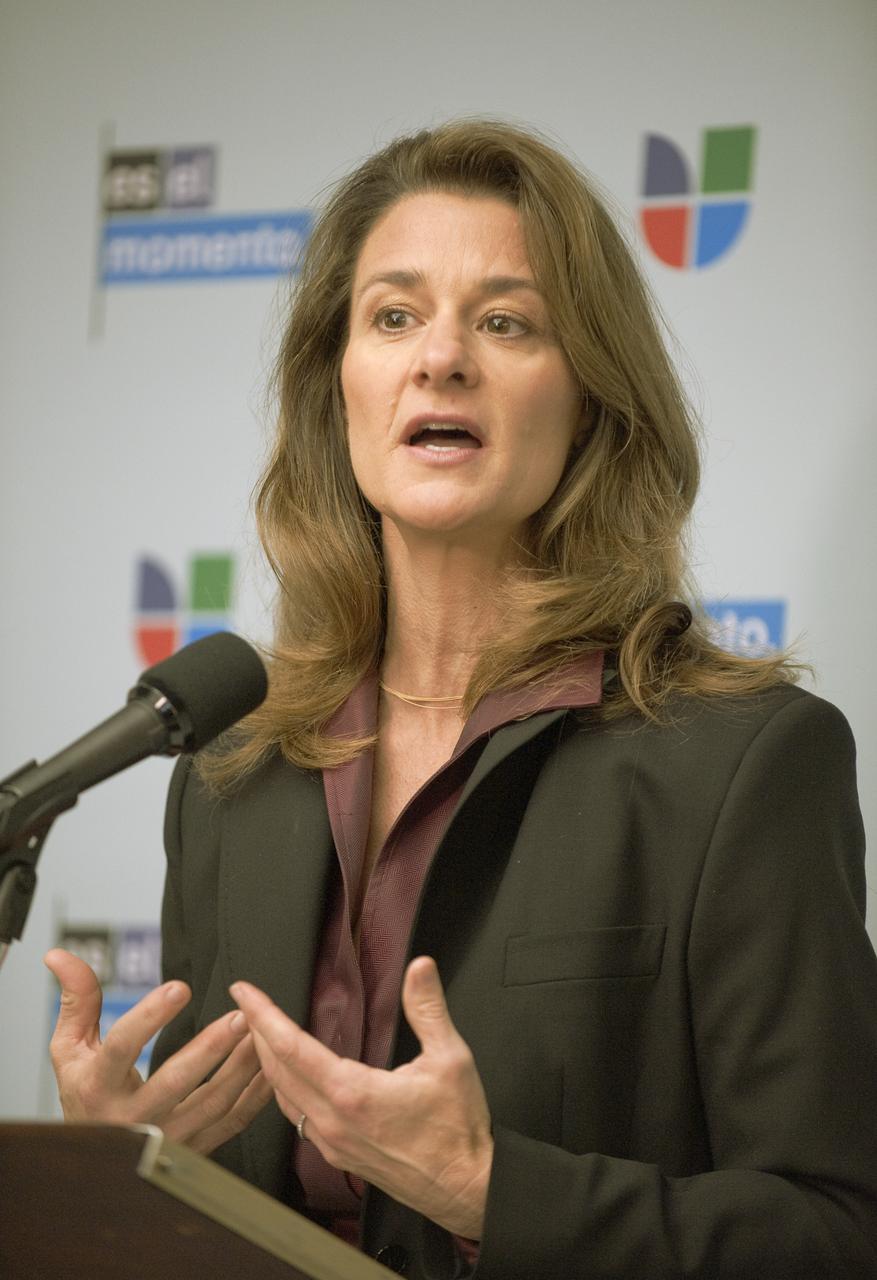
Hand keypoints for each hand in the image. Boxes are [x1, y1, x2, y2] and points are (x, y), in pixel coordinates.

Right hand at [45, 948, 272, 1154]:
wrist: (94, 1160)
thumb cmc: (85, 1093)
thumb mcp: (69, 1048)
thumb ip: (76, 1000)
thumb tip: (59, 954)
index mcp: (98, 1086)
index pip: (123, 1048)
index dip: (150, 1016)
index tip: (180, 986)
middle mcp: (131, 1117)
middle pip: (175, 1082)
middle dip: (210, 1048)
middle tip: (240, 1016)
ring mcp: (165, 1137)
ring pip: (211, 1104)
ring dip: (241, 1068)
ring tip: (260, 1032)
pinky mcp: (193, 1148)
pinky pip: (232, 1122)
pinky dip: (256, 1096)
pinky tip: (270, 1067)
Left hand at [231, 955, 493, 1238]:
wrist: (466, 1187)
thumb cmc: (458, 1130)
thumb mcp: (451, 1058)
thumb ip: (428, 1007)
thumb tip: (419, 967)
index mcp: (353, 1094)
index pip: (291, 1047)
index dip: (263, 1015)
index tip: (244, 992)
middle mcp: (334, 1121)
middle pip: (276, 1071)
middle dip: (256, 1033)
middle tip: (245, 1005)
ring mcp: (333, 1143)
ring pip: (283, 1097)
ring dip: (266, 1063)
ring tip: (259, 1035)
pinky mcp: (340, 1155)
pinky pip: (297, 1118)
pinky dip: (283, 1089)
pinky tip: (288, 1079)